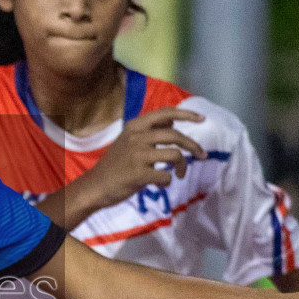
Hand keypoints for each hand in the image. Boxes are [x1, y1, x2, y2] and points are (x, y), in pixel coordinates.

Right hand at [69, 107, 206, 211]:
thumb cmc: (116, 164)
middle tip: (202, 155)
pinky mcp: (138, 174)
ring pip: (175, 155)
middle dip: (193, 146)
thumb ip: (150, 130)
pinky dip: (167, 182)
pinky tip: (160, 184)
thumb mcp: (129, 140)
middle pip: (175, 136)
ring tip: (179, 174)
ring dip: (183, 166)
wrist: (96, 186)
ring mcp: (137, 155)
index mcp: (135, 126)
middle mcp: (136, 137)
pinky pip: (166, 176)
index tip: (202, 119)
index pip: (165, 113)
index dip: (187, 114)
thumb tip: (173, 121)